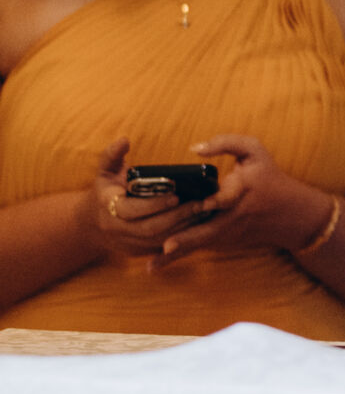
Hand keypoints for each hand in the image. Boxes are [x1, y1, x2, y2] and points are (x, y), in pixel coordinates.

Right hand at [91, 139, 218, 255]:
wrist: (91, 225)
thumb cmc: (105, 190)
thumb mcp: (105, 171)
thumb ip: (112, 154)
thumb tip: (124, 140)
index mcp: (108, 207)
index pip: (131, 210)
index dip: (154, 204)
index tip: (177, 194)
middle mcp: (116, 230)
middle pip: (150, 229)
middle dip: (177, 217)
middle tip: (200, 204)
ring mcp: (128, 244)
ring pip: (159, 241)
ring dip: (183, 228)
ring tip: (203, 212)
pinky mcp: (139, 253)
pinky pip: (162, 247)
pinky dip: (181, 237)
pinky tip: (198, 224)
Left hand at [147, 135, 335, 268]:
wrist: (290, 214)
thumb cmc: (269, 177)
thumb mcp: (254, 151)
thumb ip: (226, 143)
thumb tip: (195, 148)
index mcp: (241, 190)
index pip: (227, 197)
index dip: (215, 201)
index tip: (202, 205)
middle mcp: (233, 216)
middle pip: (208, 230)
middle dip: (188, 238)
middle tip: (166, 246)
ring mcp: (227, 232)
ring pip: (199, 243)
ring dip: (176, 255)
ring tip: (152, 264)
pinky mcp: (223, 242)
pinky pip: (197, 248)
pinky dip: (177, 257)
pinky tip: (154, 266)